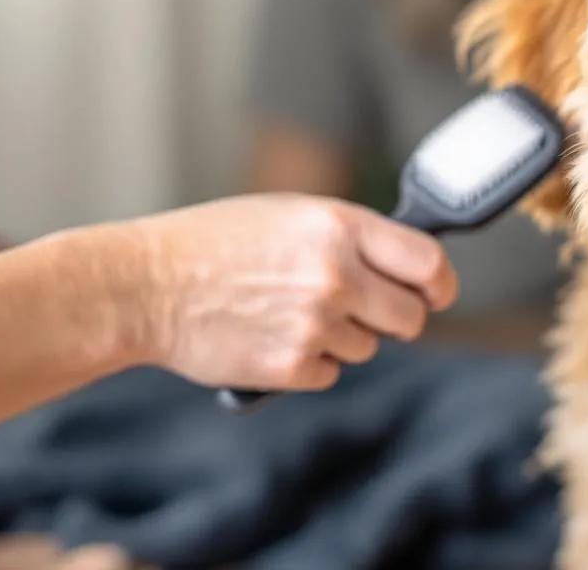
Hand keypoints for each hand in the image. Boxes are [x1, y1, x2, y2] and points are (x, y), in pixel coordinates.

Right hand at [123, 194, 456, 390]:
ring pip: (369, 347)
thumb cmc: (217, 243)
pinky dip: (310, 362)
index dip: (440, 284)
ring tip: (289, 311)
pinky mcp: (292, 365)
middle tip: (363, 310)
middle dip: (396, 318)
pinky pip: (331, 372)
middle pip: (411, 317)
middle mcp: (336, 274)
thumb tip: (408, 270)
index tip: (437, 294)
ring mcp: (315, 323)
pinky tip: (271, 336)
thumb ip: (353, 238)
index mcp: (341, 226)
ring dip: (343, 337)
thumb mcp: (291, 215)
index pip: (428, 262)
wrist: (146, 286)